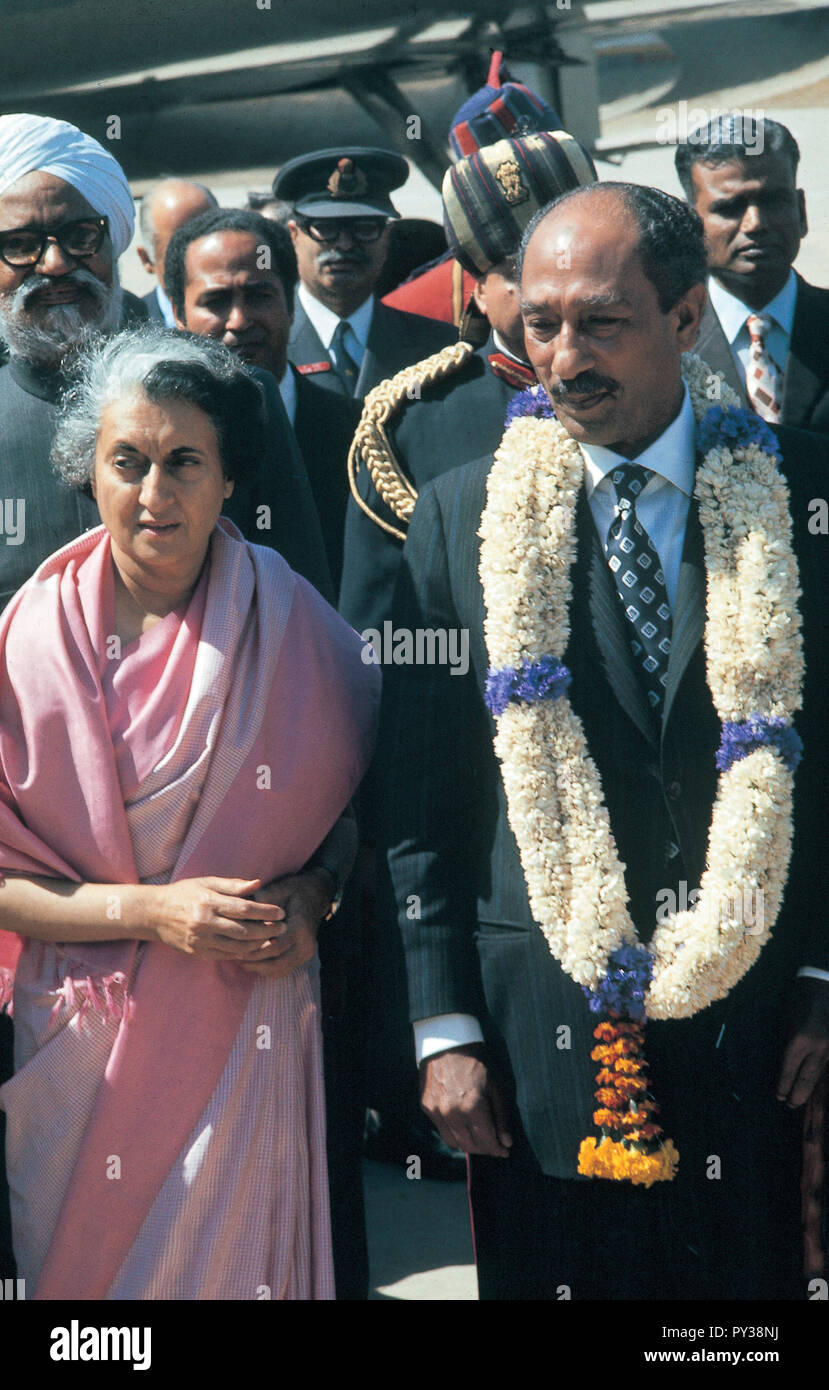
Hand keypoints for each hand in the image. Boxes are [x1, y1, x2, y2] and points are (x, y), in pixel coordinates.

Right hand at [151, 877, 284, 959]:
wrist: (154, 914)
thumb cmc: (183, 894)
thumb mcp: (206, 882)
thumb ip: (233, 885)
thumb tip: (258, 883)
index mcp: (208, 902)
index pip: (243, 909)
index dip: (265, 912)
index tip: (281, 912)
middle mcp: (204, 923)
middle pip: (244, 930)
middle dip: (267, 930)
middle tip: (283, 927)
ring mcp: (200, 941)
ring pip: (237, 947)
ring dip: (259, 944)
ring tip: (273, 938)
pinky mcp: (198, 953)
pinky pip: (226, 955)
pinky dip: (243, 952)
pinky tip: (254, 947)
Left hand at [239, 869, 332, 979]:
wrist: (316, 895)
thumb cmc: (295, 890)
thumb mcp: (280, 887)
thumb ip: (264, 899)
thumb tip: (245, 910)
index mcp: (300, 927)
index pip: (275, 946)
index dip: (254, 949)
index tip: (236, 945)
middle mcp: (305, 944)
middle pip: (275, 963)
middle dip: (253, 961)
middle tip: (234, 955)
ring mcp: (306, 953)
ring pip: (278, 970)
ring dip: (258, 967)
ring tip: (240, 959)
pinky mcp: (302, 958)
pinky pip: (282, 971)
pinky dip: (266, 969)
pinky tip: (252, 961)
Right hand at [420, 1046, 512, 1157]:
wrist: (447, 1041)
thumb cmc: (476, 1060)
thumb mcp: (495, 1085)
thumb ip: (500, 1116)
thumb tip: (506, 1142)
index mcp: (473, 1106)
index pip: (486, 1142)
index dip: (497, 1150)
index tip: (505, 1151)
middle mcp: (452, 1112)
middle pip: (469, 1146)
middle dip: (484, 1149)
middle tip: (493, 1145)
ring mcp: (436, 1111)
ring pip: (453, 1142)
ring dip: (468, 1145)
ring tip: (479, 1138)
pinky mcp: (426, 1106)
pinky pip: (441, 1130)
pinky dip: (454, 1134)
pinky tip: (463, 1127)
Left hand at [777, 980, 828, 1107]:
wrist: (823, 983)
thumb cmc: (800, 1001)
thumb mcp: (788, 1023)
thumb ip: (788, 1046)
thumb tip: (785, 1068)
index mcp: (800, 1039)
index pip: (789, 1071)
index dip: (784, 1086)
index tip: (779, 1096)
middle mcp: (818, 1047)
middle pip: (807, 1080)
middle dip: (798, 1095)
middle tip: (790, 1105)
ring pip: (821, 1076)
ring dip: (810, 1090)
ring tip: (801, 1100)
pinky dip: (823, 1079)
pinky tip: (817, 1088)